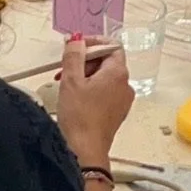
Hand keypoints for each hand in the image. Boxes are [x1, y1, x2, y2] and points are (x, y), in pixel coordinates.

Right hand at [55, 37, 130, 168]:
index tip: (74, 47)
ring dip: (84, 75)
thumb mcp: (71, 80)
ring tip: (65, 85)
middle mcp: (125, 85)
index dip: (92, 43)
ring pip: (104, 77)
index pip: (111, 46)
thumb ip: (74, 55)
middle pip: (107, 61)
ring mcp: (122, 100)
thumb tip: (76, 39)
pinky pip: (105, 92)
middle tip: (65, 69)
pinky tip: (74, 98)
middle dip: (84, 61)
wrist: (85, 151)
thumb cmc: (79, 116)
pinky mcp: (116, 112)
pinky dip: (90, 89)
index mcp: (118, 73)